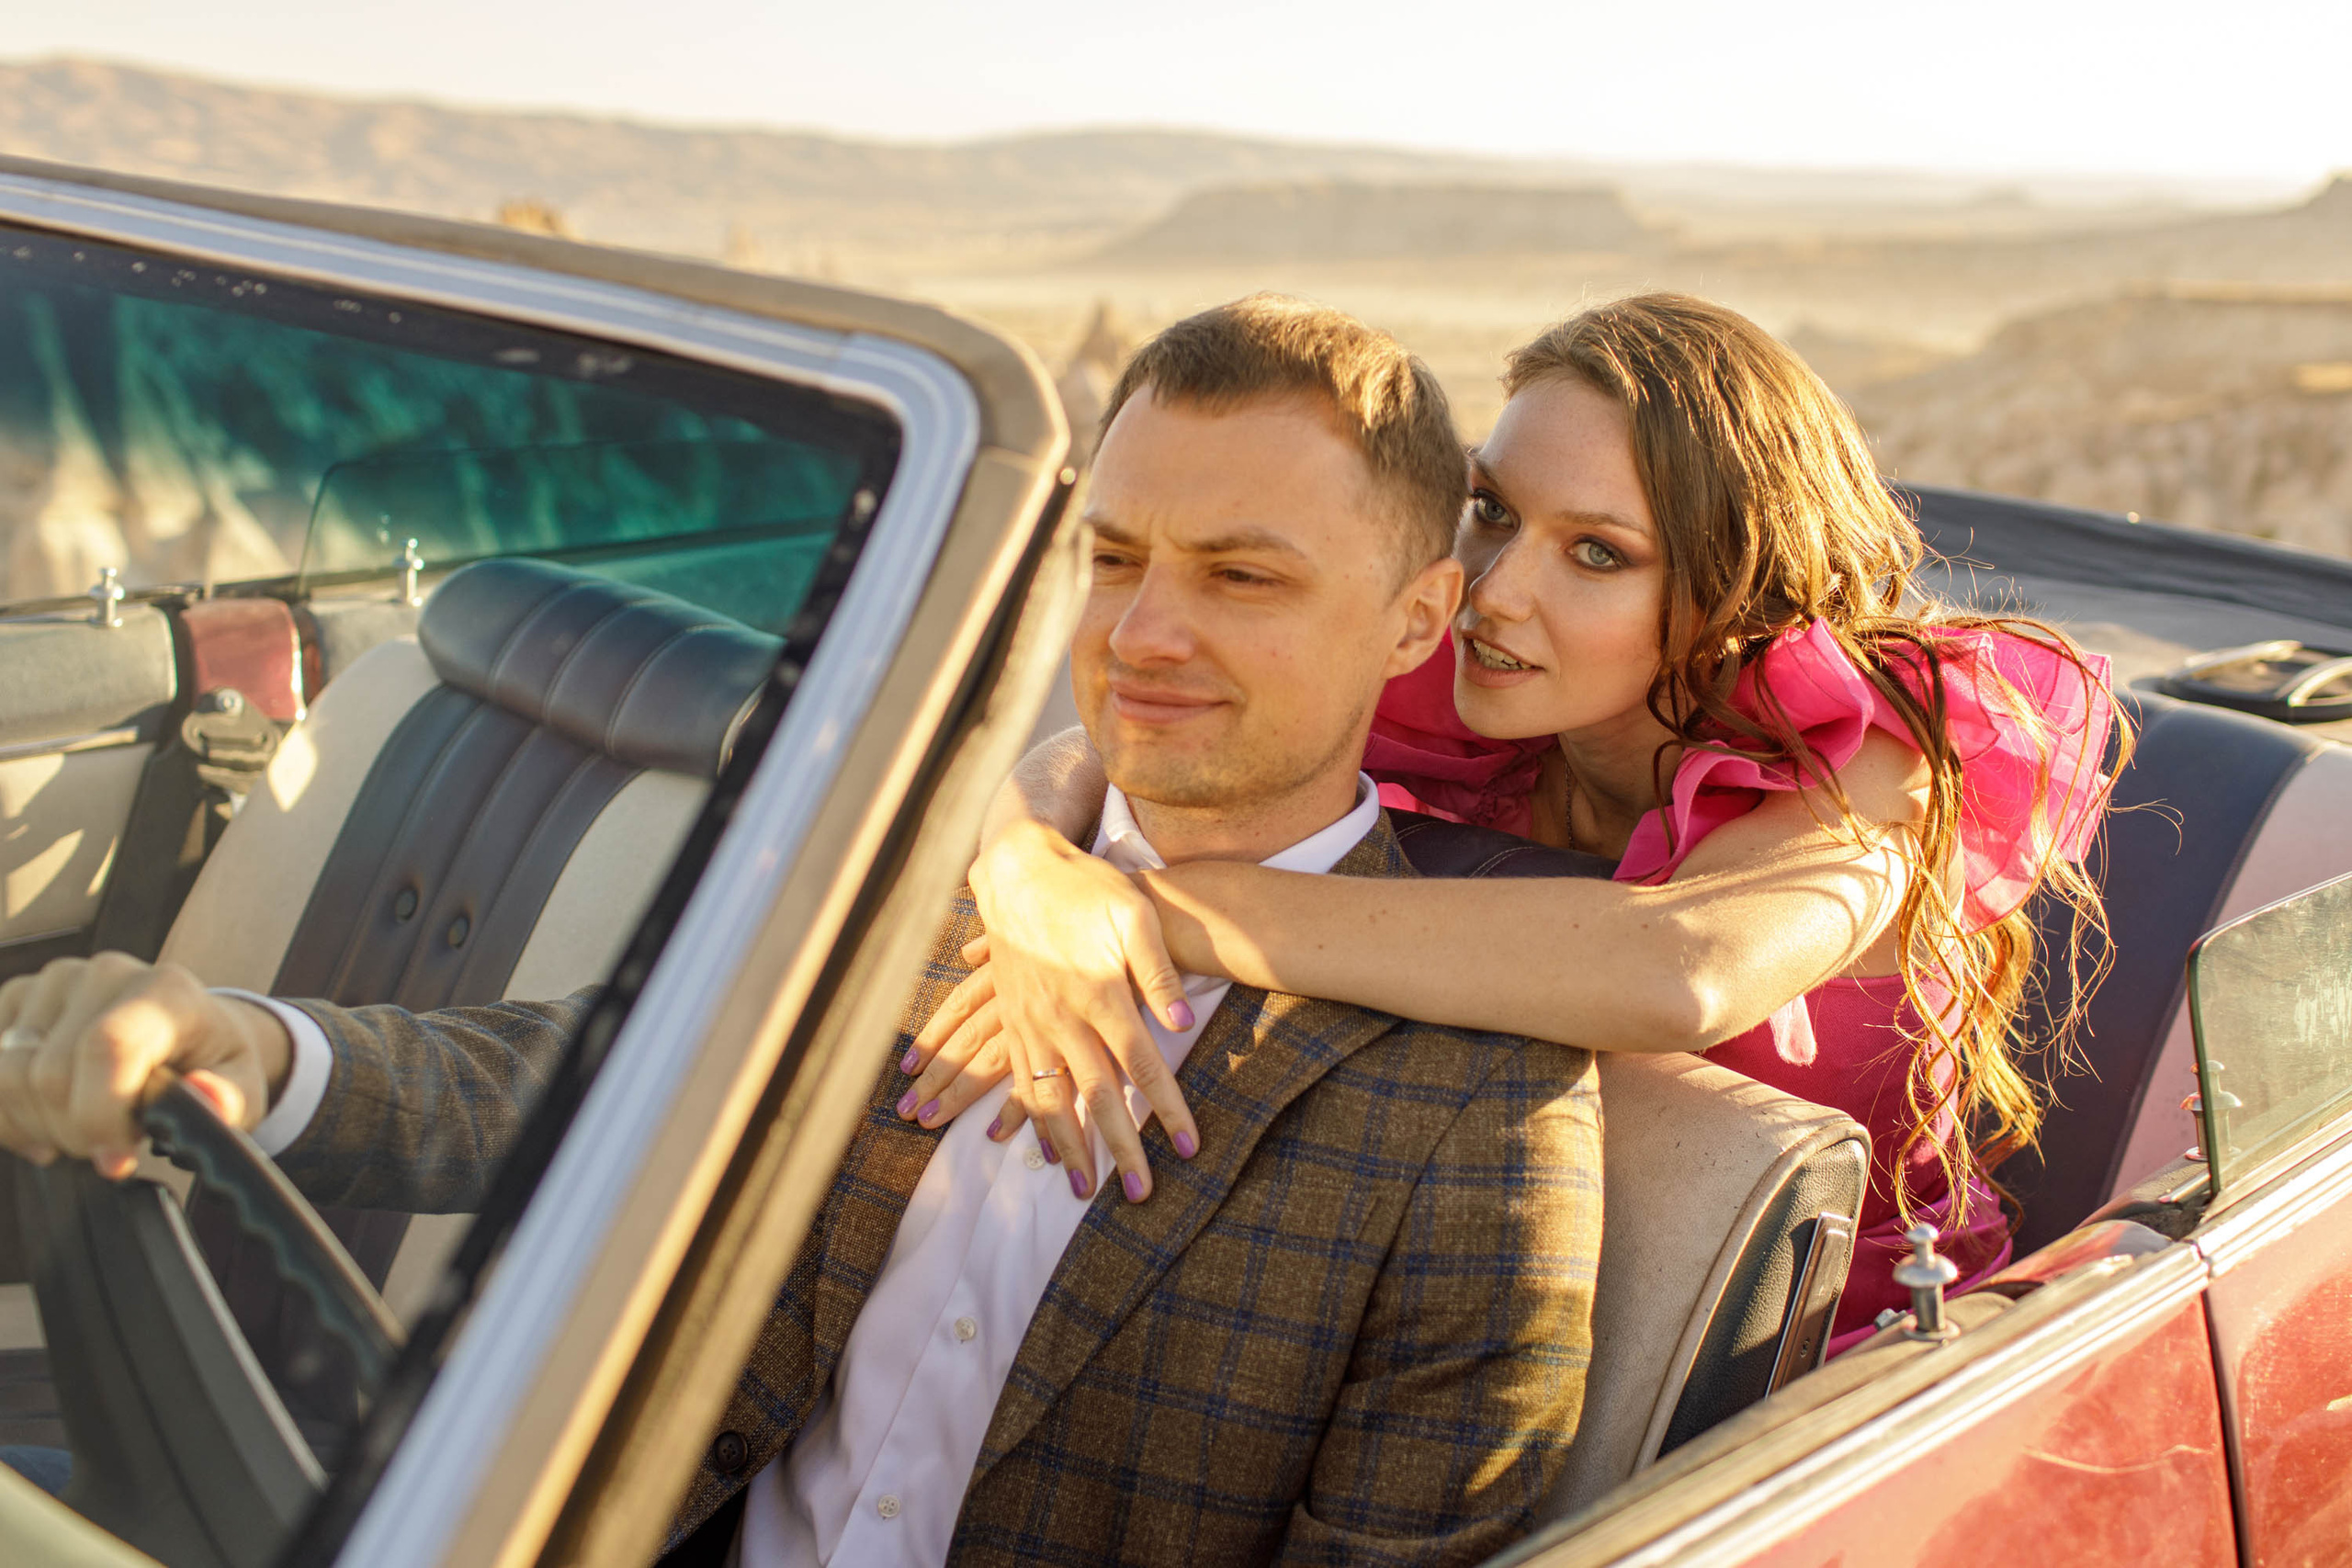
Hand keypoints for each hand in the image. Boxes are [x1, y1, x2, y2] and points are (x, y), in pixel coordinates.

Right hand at [0, 953, 292, 1179]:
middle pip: (49, 1075)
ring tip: (84, 1126)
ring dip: (38, 1124)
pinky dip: (8, 1114)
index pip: (108, 1046)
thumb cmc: (211, 1063)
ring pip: (6, 1077)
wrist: (188, 1032)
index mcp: (166, 990)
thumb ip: (230, 1099)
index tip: (115, 1160)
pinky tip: (47, 1118)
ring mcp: (54, 982)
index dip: (99, 1113)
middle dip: (75, 1132)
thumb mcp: (243, 1089)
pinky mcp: (16, 998)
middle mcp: (106, 974)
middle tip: (110, 1143)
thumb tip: (207, 1096)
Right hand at [929, 819, 1198, 1202]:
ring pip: (1053, 1100)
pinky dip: (1032, 1121)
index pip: (1142, 1066)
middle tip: (1142, 1194)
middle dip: (1121, 1149)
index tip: (1188, 1148)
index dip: (1167, 1110)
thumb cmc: (1086, 888)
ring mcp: (1033, 1024)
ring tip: (1087, 1190)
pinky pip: (1021, 1083)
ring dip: (1071, 1148)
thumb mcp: (1133, 913)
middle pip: (1097, 1098)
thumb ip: (1158, 971)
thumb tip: (1183, 1023)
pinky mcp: (1015, 1022)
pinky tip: (1044, 1149)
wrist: (1017, 870)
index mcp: (1099, 995)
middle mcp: (1063, 1019)